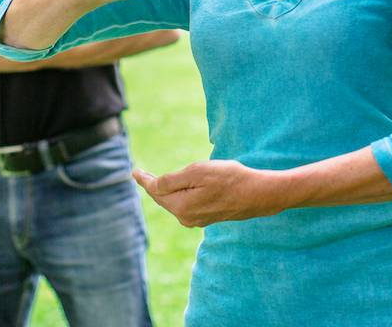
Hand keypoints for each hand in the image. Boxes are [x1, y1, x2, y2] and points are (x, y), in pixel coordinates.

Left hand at [132, 160, 282, 227]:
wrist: (258, 195)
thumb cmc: (229, 178)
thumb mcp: (198, 172)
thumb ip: (172, 180)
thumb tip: (153, 186)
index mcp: (181, 206)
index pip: (156, 191)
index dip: (144, 180)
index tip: (134, 172)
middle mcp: (186, 217)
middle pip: (163, 199)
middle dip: (152, 186)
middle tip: (140, 175)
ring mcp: (197, 220)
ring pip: (174, 203)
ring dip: (164, 191)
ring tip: (154, 181)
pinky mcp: (207, 217)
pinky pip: (184, 206)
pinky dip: (177, 196)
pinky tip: (176, 191)